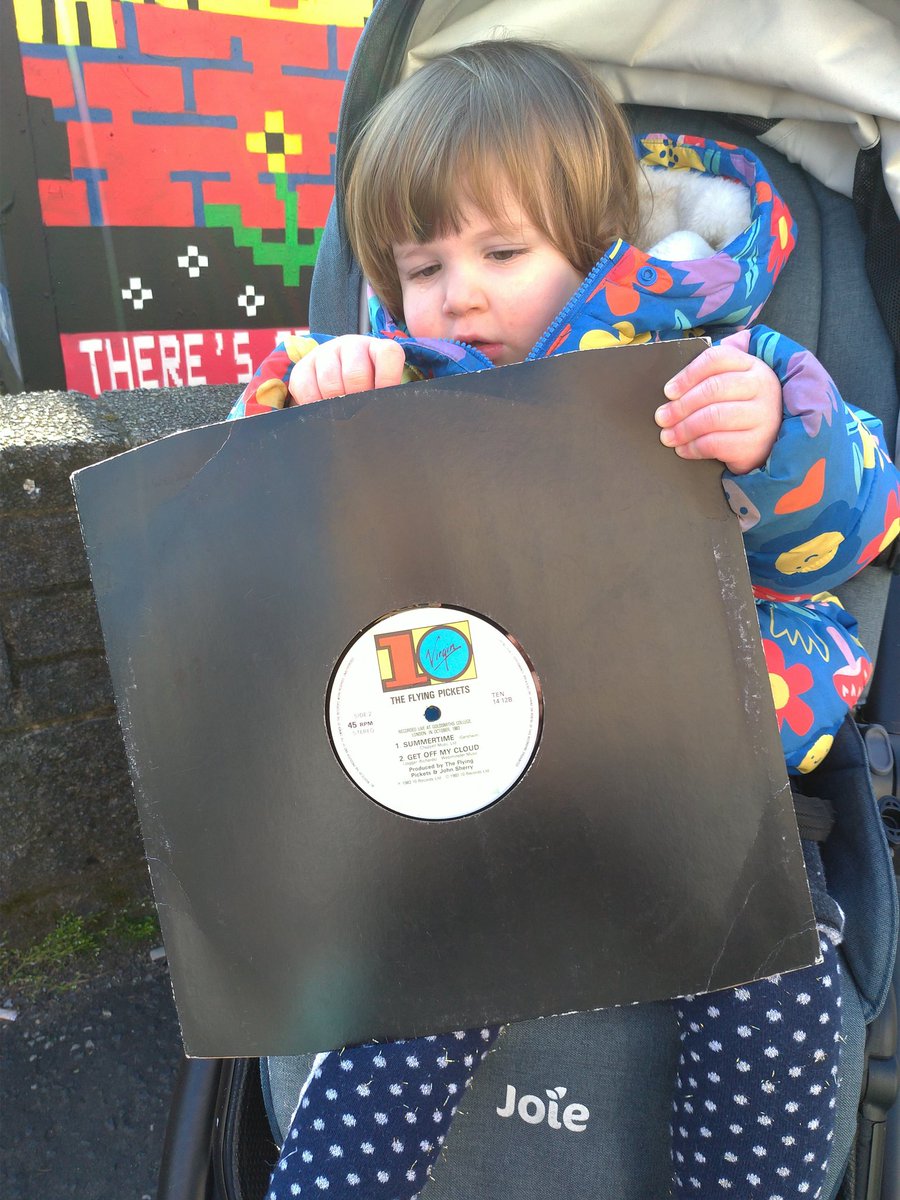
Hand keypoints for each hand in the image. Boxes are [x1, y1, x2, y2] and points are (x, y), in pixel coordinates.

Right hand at [288, 336, 406, 404]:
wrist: (336, 380)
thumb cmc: (366, 389)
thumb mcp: (380, 388)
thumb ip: (385, 396)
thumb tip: (385, 414)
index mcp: (377, 348)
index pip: (388, 354)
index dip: (387, 380)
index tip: (382, 401)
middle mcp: (352, 345)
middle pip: (356, 374)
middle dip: (358, 399)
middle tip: (358, 412)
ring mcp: (325, 352)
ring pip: (330, 382)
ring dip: (335, 404)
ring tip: (340, 414)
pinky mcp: (303, 365)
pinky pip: (306, 388)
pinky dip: (313, 404)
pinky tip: (321, 409)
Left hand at [655, 336, 782, 473]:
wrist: (770, 440)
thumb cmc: (739, 408)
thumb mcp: (731, 386)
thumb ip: (707, 378)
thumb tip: (670, 389)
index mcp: (751, 365)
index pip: (716, 359)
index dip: (688, 374)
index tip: (668, 391)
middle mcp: (762, 386)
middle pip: (713, 388)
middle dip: (681, 405)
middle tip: (661, 418)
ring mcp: (763, 415)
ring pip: (714, 417)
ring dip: (684, 428)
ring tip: (667, 436)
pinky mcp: (757, 443)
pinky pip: (718, 443)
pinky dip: (694, 447)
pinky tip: (683, 449)